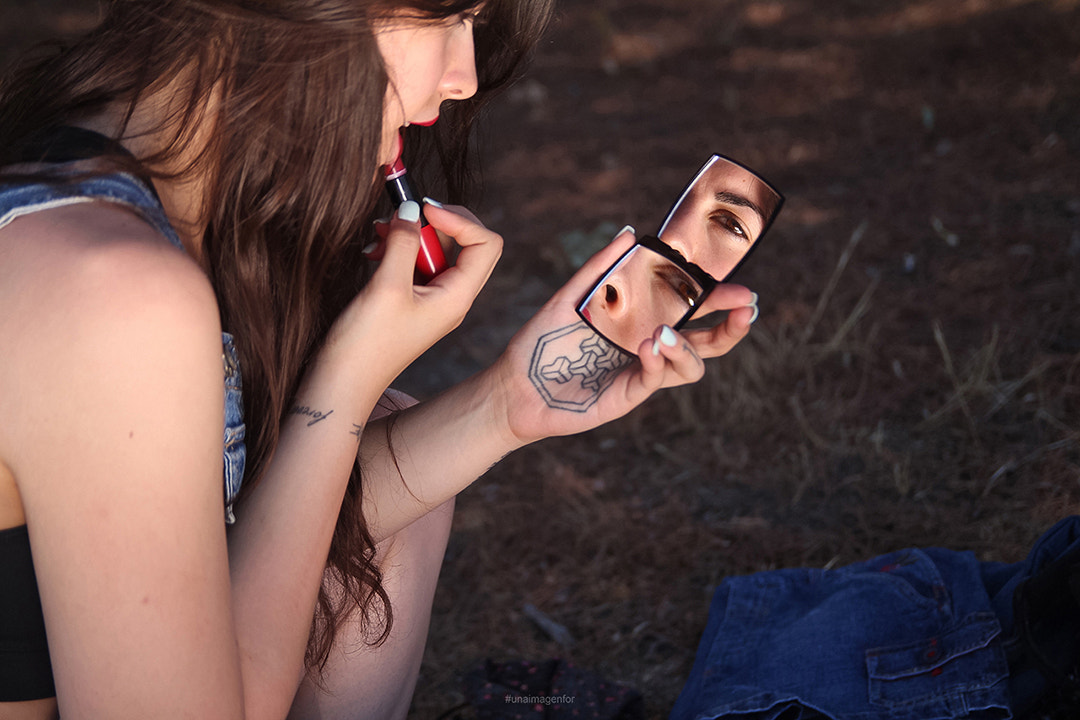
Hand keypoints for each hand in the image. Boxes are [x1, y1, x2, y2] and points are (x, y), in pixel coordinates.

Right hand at [325, 200, 500, 390]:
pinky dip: (399, 249)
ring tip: (378, 232)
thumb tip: (413, 209)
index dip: (459, 219)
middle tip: (399, 215)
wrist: (341, 384)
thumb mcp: (386, 287)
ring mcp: (434, 300)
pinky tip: (372, 250)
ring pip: (438, 251)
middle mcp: (453, 298)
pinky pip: (417, 264)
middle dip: (434, 222)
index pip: (486, 243)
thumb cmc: (365, 345)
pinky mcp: (413, 301)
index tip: (423, 210)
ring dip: (412, 234)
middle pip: (466, 243)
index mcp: (458, 298)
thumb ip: (404, 243)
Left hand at [487, 227, 757, 444]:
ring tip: (665, 333)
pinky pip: (655, 380)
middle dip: (732, 327)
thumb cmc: (543, 342)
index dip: (721, 300)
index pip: (694, 311)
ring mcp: (641, 373)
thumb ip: (601, 268)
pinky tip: (649, 346)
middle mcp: (650, 348)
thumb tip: (632, 232)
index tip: (742, 287)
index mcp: (644, 322)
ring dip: (689, 348)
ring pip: (691, 366)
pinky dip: (658, 362)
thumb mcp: (572, 297)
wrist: (514, 384)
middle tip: (745, 309)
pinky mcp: (627, 394)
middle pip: (708, 343)